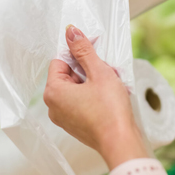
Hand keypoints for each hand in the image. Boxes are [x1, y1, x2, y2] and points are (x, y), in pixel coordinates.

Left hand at [44, 25, 147, 168]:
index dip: (78, 55)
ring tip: (111, 86)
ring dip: (92, 83)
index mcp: (53, 92)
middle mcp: (53, 106)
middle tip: (106, 72)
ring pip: (76, 89)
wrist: (120, 142)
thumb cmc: (109, 110)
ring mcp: (64, 118)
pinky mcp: (75, 125)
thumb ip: (83, 50)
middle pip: (68, 75)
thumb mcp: (98, 72)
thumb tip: (71, 32)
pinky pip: (80, 103)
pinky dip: (93, 97)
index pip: (60, 61)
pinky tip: (109, 98)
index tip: (94, 55)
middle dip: (87, 70)